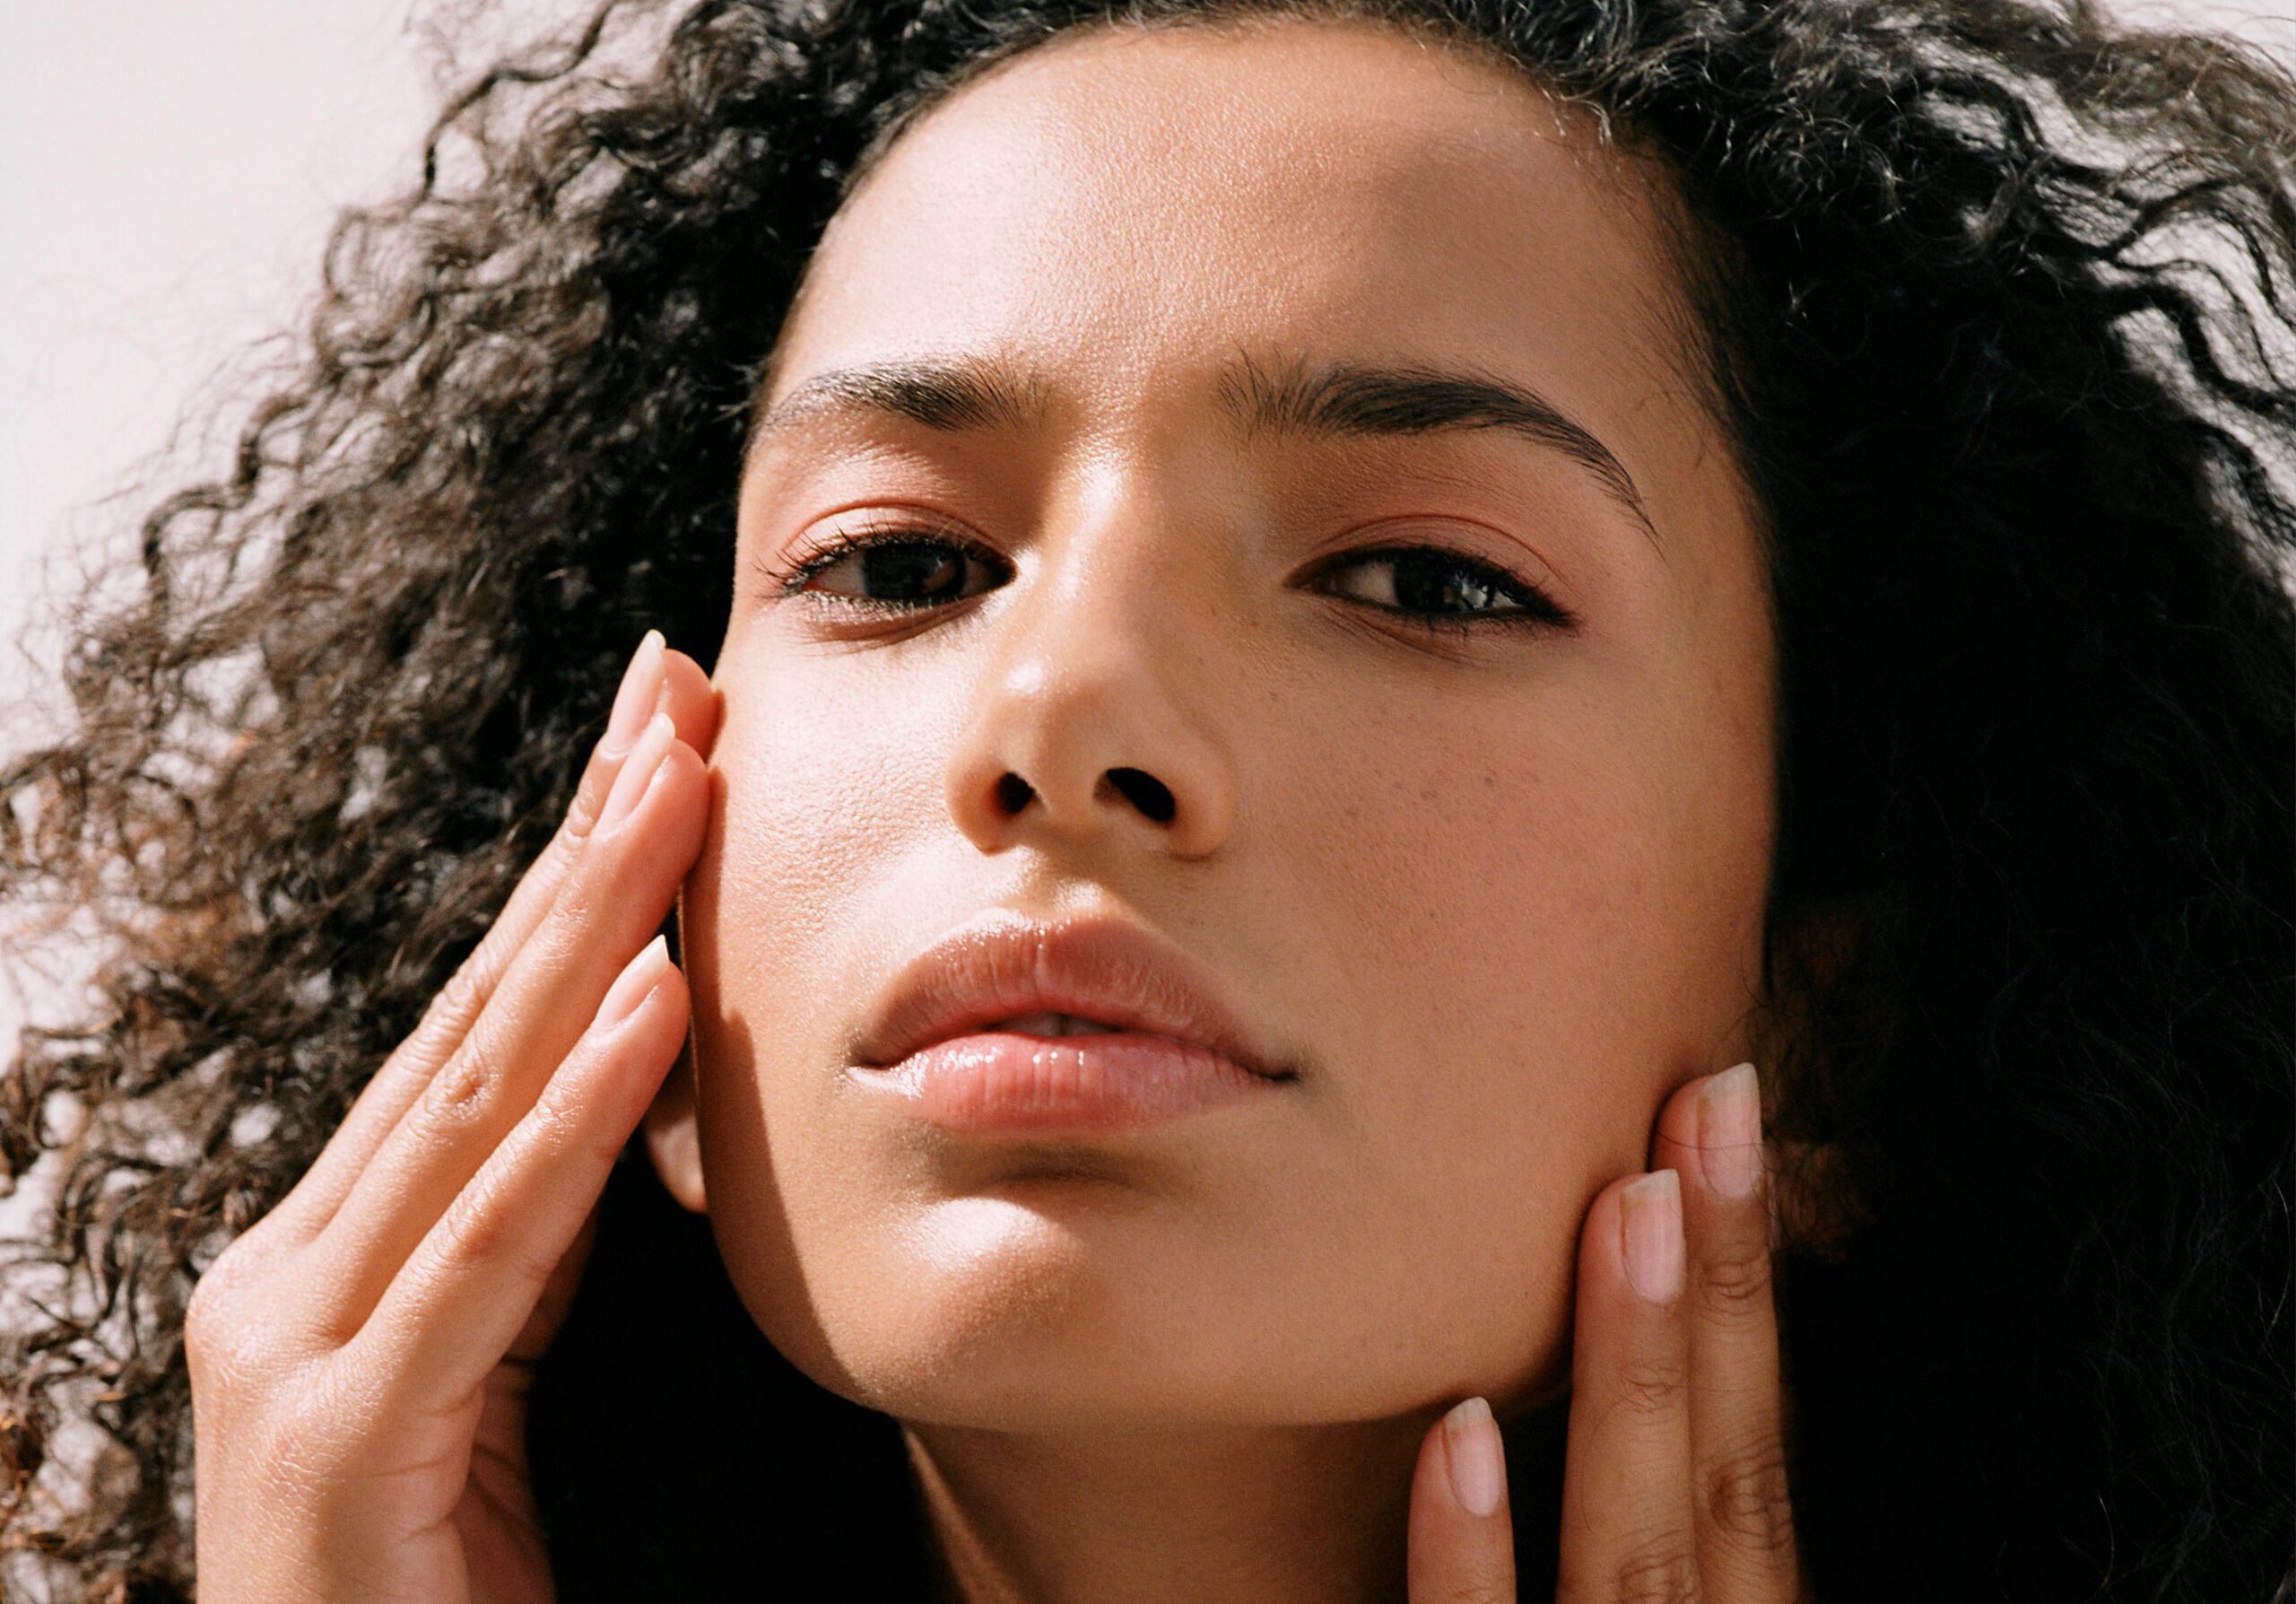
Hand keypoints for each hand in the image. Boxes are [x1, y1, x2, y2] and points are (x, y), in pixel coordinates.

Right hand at [184, 631, 716, 1603]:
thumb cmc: (446, 1583)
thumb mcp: (508, 1366)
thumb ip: (536, 1235)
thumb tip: (625, 1080)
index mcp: (340, 1250)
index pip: (481, 1028)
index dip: (576, 877)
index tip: (664, 741)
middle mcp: (295, 1272)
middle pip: (476, 1023)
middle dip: (586, 850)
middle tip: (677, 692)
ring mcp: (302, 1353)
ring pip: (479, 1097)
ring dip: (591, 927)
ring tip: (680, 783)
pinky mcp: (349, 1442)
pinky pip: (491, 1249)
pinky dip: (575, 1117)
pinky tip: (651, 999)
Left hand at [1404, 1063, 1804, 1602]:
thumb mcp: (1616, 1602)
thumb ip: (1625, 1512)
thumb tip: (1617, 1286)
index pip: (1753, 1456)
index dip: (1747, 1289)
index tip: (1725, 1106)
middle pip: (1727, 1480)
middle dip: (1721, 1286)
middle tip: (1708, 1094)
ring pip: (1633, 1556)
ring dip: (1635, 1373)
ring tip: (1626, 1209)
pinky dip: (1469, 1555)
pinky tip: (1455, 1429)